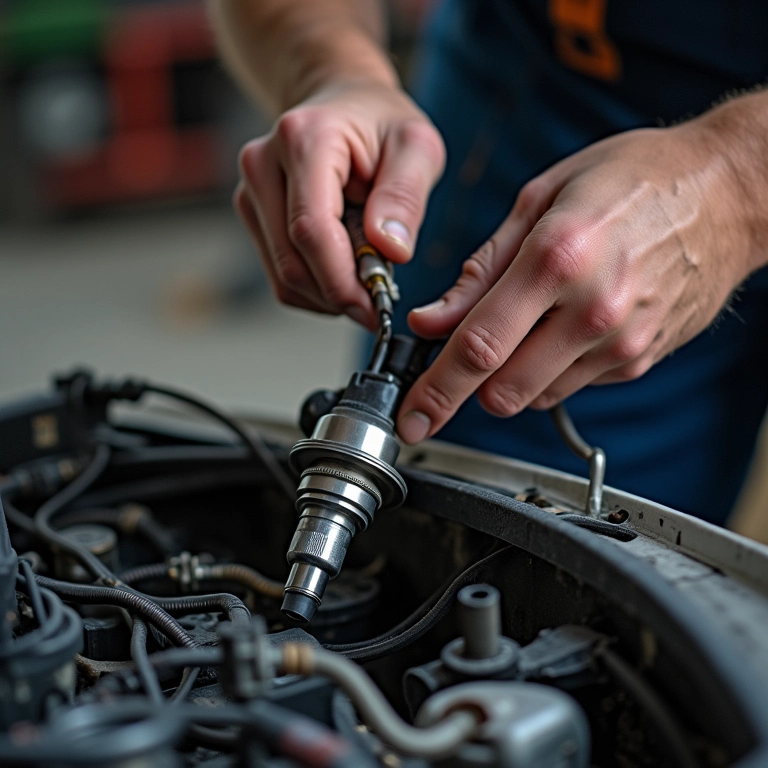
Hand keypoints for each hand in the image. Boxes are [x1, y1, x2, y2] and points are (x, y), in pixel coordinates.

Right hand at [235, 81, 444, 328]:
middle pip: (292, 260)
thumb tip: (390, 251)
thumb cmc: (382, 125)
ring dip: (328, 296)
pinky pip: (280, 275)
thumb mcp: (417, 148)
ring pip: (283, 276)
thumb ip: (406, 197)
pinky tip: (343, 271)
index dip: (342, 280)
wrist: (344, 105)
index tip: (378, 308)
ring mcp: (251, 192)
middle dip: (339, 294)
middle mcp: (263, 164)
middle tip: (380, 303)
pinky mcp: (253, 216)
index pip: (311, 229)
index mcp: (303, 139)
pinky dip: (315, 289)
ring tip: (365, 278)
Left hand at [396, 121, 755, 443]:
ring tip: (520, 327)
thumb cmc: (634, 180)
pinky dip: (547, 370)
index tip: (412, 415)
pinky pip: (570, 386)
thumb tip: (433, 320)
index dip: (435, 390)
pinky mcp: (638, 360)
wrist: (726, 192)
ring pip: (533, 396)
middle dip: (465, 391)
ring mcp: (621, 342)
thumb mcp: (541, 198)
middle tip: (451, 371)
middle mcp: (593, 309)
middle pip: (503, 390)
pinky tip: (560, 328)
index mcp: (558, 257)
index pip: (479, 347)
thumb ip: (480, 269)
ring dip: (507, 378)